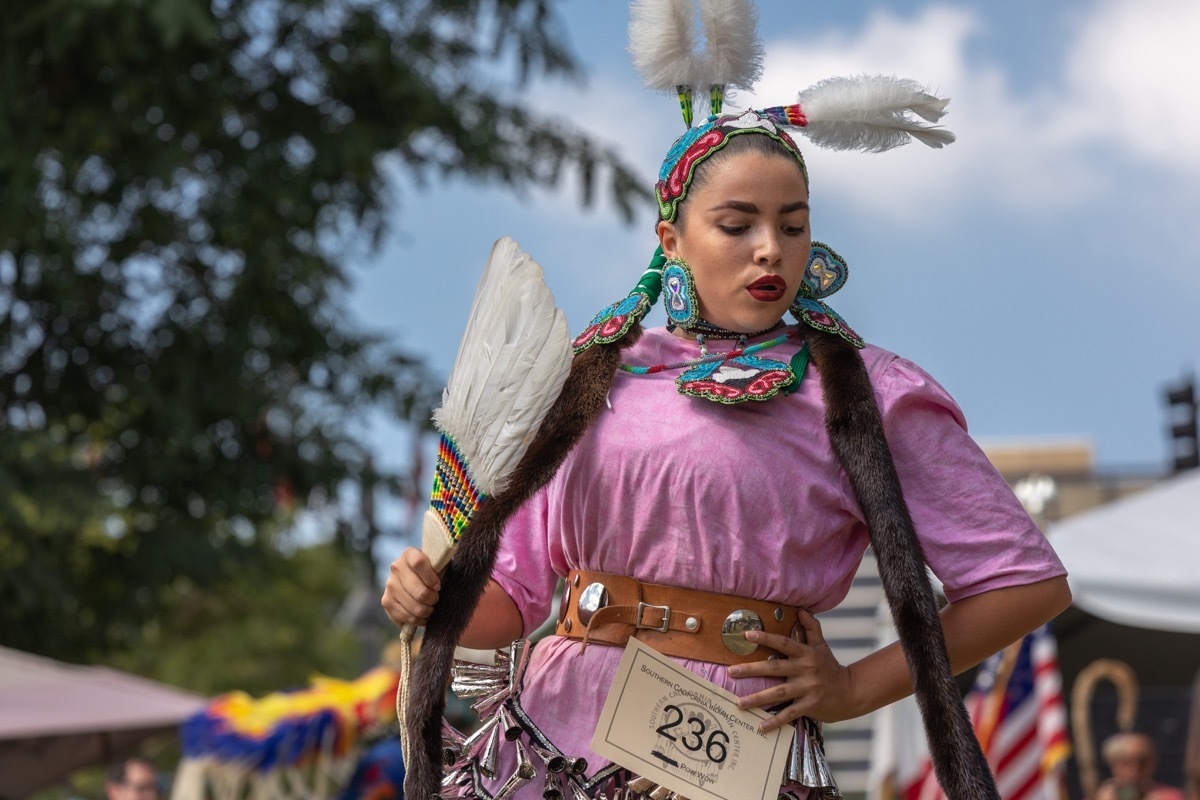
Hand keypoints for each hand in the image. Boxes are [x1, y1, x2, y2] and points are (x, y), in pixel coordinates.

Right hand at [381, 547, 441, 627]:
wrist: (417, 579)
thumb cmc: (433, 572)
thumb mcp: (439, 566)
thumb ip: (441, 570)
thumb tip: (439, 585)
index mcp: (409, 554)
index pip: (418, 563)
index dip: (431, 578)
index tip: (438, 586)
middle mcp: (396, 567)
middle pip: (419, 591)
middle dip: (432, 599)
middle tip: (436, 599)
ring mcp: (389, 585)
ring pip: (414, 607)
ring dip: (426, 611)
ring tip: (430, 608)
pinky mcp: (386, 601)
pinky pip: (405, 617)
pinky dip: (417, 620)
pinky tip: (423, 617)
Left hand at [727, 610, 853, 731]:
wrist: (850, 692)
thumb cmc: (831, 667)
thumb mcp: (822, 646)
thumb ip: (811, 627)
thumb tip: (801, 609)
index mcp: (806, 654)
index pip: (783, 643)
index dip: (765, 638)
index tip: (746, 635)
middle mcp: (806, 670)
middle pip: (775, 668)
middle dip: (752, 669)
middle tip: (731, 671)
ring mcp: (808, 689)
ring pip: (779, 693)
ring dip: (758, 698)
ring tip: (739, 702)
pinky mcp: (810, 706)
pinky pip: (789, 714)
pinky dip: (775, 721)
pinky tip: (761, 726)